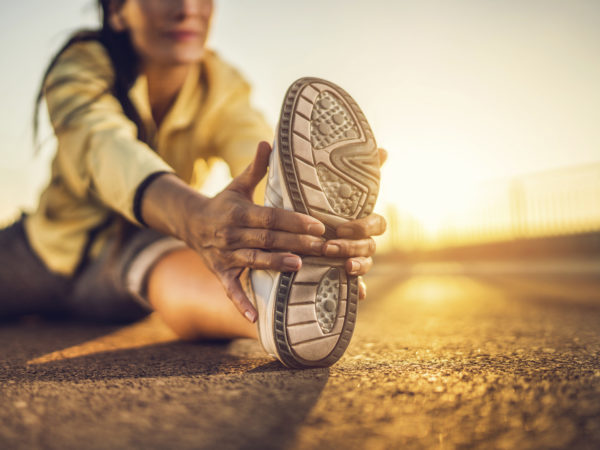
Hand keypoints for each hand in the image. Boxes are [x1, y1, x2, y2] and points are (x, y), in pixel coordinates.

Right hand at [181, 141, 326, 321]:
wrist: (191, 223)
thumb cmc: (224, 203)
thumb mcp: (237, 185)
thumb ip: (256, 168)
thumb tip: (269, 141)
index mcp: (239, 212)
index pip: (270, 216)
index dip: (293, 220)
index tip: (318, 224)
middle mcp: (232, 234)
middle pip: (268, 238)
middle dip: (296, 242)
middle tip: (325, 247)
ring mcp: (225, 255)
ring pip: (255, 260)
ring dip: (276, 263)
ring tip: (300, 265)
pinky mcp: (221, 273)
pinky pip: (231, 290)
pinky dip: (241, 303)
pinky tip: (255, 318)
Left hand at [322, 148, 388, 300]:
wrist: (294, 232)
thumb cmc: (313, 208)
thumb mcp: (322, 189)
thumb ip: (348, 172)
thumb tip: (384, 150)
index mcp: (358, 220)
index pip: (376, 223)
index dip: (364, 226)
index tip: (342, 226)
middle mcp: (360, 240)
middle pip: (371, 245)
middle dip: (353, 245)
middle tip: (330, 244)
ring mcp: (354, 259)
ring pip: (365, 263)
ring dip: (355, 263)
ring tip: (337, 262)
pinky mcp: (342, 276)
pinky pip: (357, 288)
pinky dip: (360, 291)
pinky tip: (358, 294)